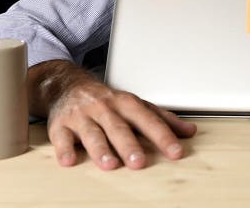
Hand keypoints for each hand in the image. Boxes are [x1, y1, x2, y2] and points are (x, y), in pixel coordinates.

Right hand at [29, 60, 196, 170]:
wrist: (68, 85)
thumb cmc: (106, 100)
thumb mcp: (135, 104)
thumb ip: (161, 119)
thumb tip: (189, 132)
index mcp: (125, 103)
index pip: (147, 119)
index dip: (162, 135)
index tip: (175, 151)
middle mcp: (104, 108)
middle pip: (118, 127)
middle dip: (129, 145)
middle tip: (140, 162)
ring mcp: (82, 116)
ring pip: (92, 133)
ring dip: (101, 149)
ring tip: (110, 164)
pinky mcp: (60, 125)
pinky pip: (61, 137)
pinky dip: (64, 149)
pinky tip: (69, 160)